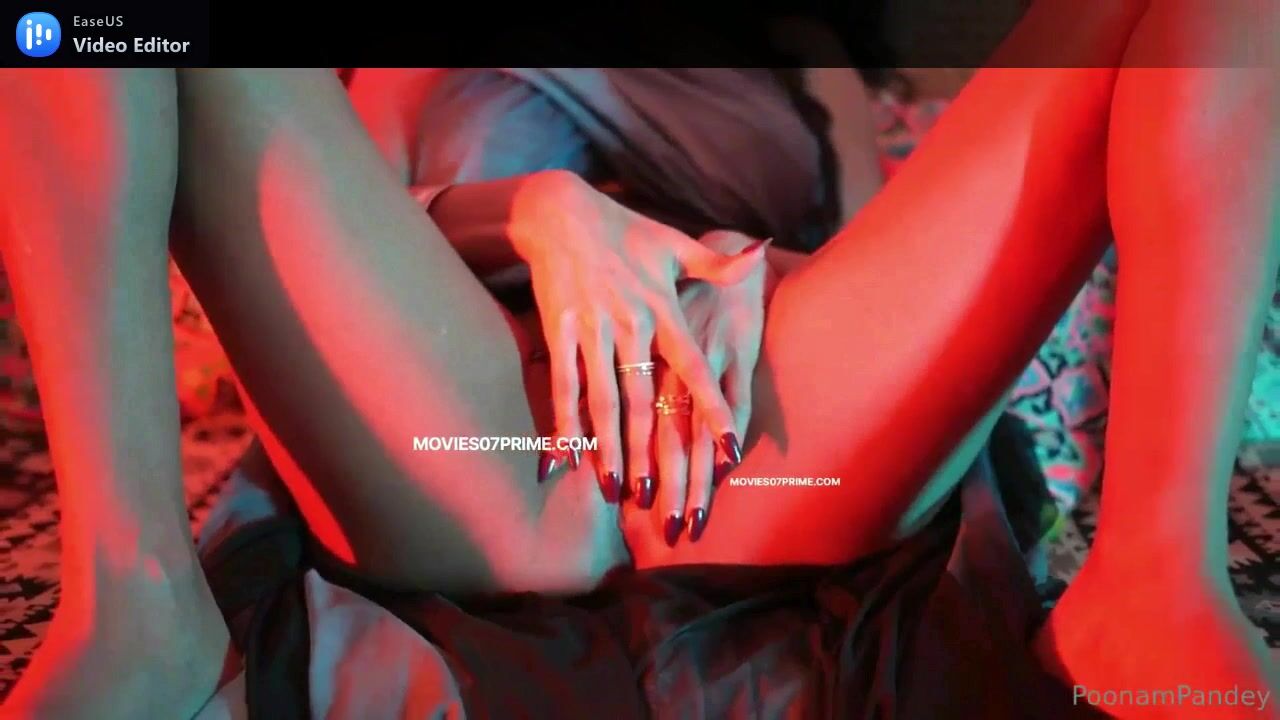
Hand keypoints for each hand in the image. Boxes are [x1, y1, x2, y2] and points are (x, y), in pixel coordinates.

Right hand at [508, 170, 761, 500]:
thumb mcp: (674, 244)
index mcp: (662, 307)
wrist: (560, 210)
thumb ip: (716, 265)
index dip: (711, 407)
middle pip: (642, 397)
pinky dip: (561, 424)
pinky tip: (564, 460)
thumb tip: (763, 250)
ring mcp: (589, 329)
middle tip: (659, 493)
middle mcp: (627, 322)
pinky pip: (561, 385)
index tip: (729, 447)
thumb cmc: (624, 231)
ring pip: (600, 399)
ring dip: (606, 447)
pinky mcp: (557, 331)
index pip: (692, 366)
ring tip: (615, 487)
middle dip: (650, 448)